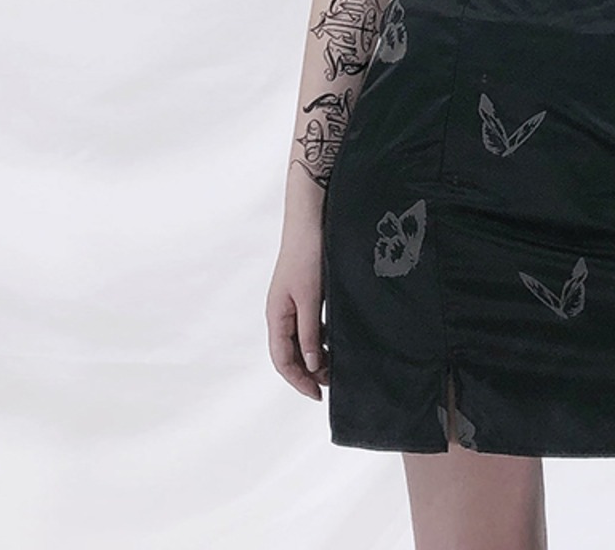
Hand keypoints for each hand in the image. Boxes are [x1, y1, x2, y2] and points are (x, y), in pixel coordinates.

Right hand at [266, 233, 327, 399]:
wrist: (310, 220)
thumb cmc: (308, 255)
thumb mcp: (310, 298)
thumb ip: (310, 332)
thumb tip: (312, 365)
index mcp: (276, 315)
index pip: (282, 360)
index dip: (299, 380)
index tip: (318, 395)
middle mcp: (281, 312)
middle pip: (291, 353)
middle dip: (309, 371)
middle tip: (332, 384)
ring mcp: (292, 302)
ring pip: (302, 339)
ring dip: (317, 355)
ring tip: (338, 365)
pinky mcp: (305, 292)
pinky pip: (311, 323)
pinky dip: (322, 336)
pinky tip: (338, 339)